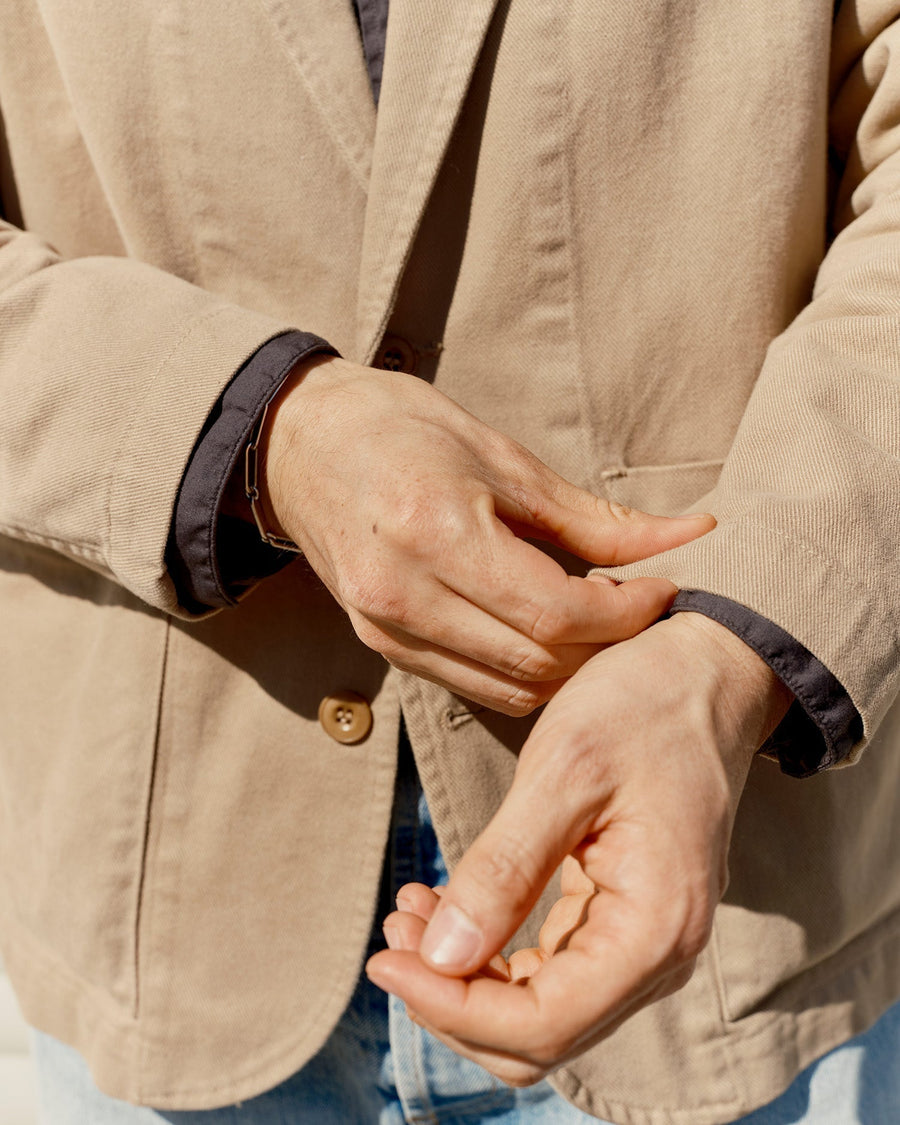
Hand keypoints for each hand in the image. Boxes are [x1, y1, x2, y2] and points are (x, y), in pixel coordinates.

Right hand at [261, 355, 714, 713]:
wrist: (302, 446)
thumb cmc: (402, 430)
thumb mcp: (504, 458)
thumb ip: (595, 518)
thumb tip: (689, 536)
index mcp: (435, 532)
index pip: (555, 612)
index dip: (627, 612)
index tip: (663, 586)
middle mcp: (403, 595)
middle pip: (538, 659)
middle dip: (607, 642)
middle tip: (638, 600)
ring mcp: (387, 629)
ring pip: (511, 687)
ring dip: (570, 665)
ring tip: (597, 617)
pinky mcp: (382, 646)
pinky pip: (476, 685)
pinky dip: (525, 670)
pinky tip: (546, 631)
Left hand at [366, 613, 792, 1082]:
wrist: (702, 675)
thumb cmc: (643, 708)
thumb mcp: (564, 772)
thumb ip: (505, 867)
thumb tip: (440, 957)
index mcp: (655, 929)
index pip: (544, 1023)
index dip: (452, 1007)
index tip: (385, 958)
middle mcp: (659, 956)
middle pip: (540, 1037)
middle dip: (453, 998)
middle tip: (393, 931)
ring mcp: (644, 944)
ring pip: (540, 1012)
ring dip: (466, 979)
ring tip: (411, 910)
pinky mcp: (622, 921)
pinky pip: (550, 971)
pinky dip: (491, 954)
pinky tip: (447, 905)